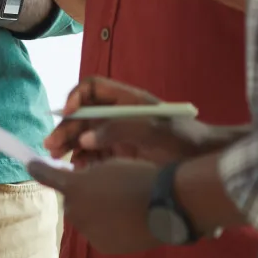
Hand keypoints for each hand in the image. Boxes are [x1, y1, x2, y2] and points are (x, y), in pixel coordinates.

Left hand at [27, 158, 161, 254]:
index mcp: (74, 186)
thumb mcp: (108, 164)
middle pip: (71, 201)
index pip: (47, 176)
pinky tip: (124, 218)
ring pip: (85, 217)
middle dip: (80, 195)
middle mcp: (75, 210)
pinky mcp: (101, 245)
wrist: (165, 204)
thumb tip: (74, 178)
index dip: (37, 169)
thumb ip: (85, 172)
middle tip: (101, 188)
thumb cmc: (138, 176)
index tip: (30, 164)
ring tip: (118, 204)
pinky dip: (106, 226)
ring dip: (94, 211)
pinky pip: (98, 232)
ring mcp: (88, 230)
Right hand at [45, 76, 215, 166]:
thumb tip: (86, 138)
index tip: (68, 113)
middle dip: (67, 128)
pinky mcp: (121, 154)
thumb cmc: (183, 140)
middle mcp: (119, 114)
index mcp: (127, 100)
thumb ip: (118, 130)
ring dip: (71, 145)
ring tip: (60, 160)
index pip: (92, 88)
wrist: (205, 163)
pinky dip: (84, 160)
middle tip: (52, 146)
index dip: (76, 97)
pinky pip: (96, 154)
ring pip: (86, 135)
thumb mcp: (153, 131)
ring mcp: (119, 135)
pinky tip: (79, 169)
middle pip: (84, 115)